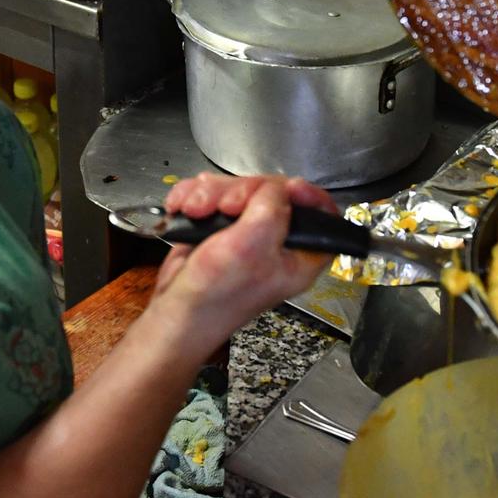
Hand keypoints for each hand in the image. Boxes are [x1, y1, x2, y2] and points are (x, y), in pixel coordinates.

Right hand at [148, 173, 336, 353]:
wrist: (176, 311)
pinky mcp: (219, 226)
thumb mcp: (253, 246)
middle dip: (240, 191)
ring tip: (197, 210)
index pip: (321, 213)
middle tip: (227, 207)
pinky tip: (184, 208)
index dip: (308, 195)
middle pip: (271, 192)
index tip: (289, 187)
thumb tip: (274, 188)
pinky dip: (195, 196)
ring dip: (211, 194)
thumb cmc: (217, 295)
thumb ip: (272, 208)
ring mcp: (246, 231)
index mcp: (300, 253)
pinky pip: (211, 194)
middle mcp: (276, 241)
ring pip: (237, 189)